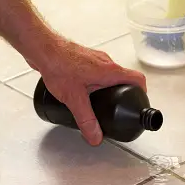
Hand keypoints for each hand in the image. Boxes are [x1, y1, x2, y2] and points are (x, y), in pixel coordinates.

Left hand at [31, 36, 146, 145]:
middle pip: (125, 77)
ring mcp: (95, 58)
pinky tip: (84, 89)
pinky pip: (97, 70)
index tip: (140, 102)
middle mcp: (106, 62)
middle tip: (119, 106)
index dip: (143, 92)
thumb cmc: (58, 64)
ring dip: (109, 86)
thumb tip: (95, 137)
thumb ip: (86, 120)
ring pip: (110, 73)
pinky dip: (96, 81)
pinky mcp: (84, 58)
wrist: (42, 47)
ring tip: (101, 100)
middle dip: (124, 93)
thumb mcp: (74, 99)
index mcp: (110, 71)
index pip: (138, 79)